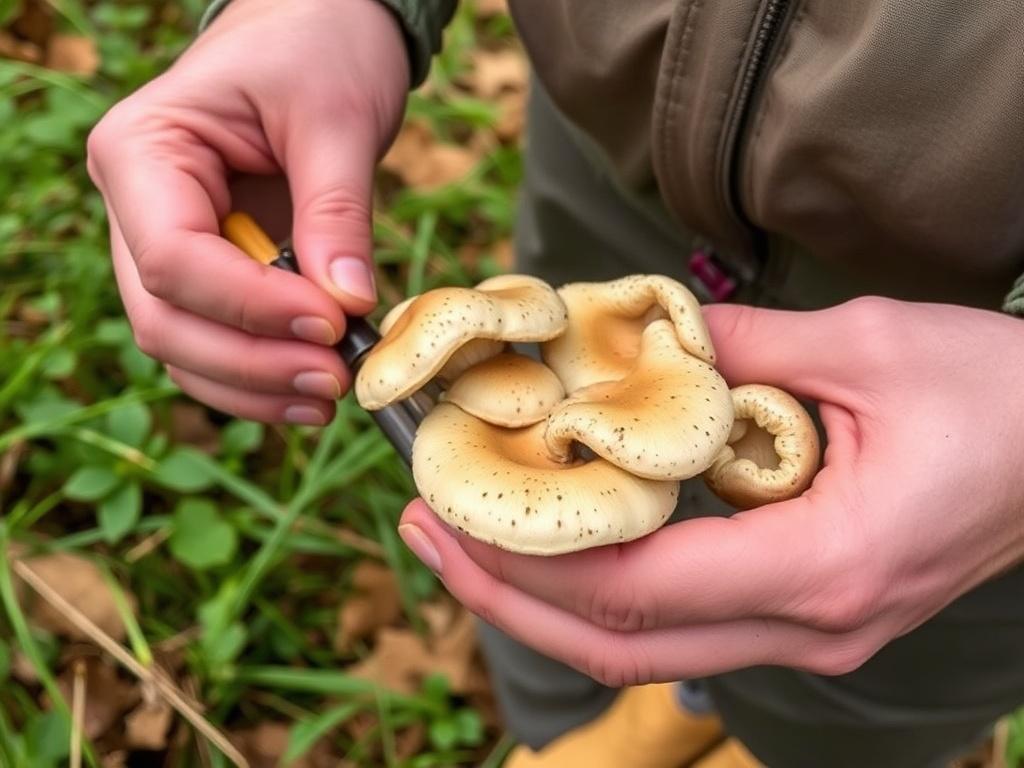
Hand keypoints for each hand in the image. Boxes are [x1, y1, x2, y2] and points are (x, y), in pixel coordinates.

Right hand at [86, 0, 409, 424]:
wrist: (314, 30)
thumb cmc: (317, 49)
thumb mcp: (337, 119)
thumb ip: (336, 213)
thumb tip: (348, 305)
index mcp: (141, 151)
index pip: (173, 259)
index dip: (251, 307)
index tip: (333, 323)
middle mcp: (134, 205)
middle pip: (165, 317)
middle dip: (251, 362)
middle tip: (334, 380)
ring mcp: (161, 243)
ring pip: (182, 343)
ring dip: (253, 384)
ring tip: (328, 396)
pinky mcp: (203, 270)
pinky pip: (212, 339)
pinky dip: (256, 375)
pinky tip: (308, 392)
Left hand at [399, 297, 1023, 685]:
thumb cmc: (999, 393)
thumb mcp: (864, 344)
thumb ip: (737, 348)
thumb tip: (635, 338)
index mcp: (825, 563)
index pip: (638, 587)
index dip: (530, 556)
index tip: (451, 509)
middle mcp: (811, 625)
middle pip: (622, 644)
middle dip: (508, 594)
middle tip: (426, 532)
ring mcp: (812, 633)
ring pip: (646, 649)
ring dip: (546, 601)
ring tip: (466, 538)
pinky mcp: (809, 615)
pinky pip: (683, 625)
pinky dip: (605, 594)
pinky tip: (559, 543)